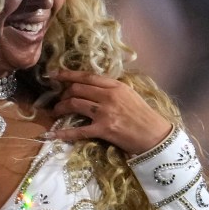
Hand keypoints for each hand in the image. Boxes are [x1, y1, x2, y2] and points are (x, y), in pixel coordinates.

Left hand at [45, 69, 171, 155]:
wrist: (154, 135)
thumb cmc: (143, 115)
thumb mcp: (129, 94)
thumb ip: (111, 89)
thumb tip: (91, 87)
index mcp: (115, 86)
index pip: (87, 76)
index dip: (68, 75)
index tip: (54, 75)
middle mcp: (108, 96)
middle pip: (77, 89)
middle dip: (63, 94)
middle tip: (59, 100)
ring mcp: (104, 113)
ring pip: (74, 104)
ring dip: (61, 108)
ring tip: (56, 112)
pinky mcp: (103, 129)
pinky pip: (78, 130)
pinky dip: (64, 133)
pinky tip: (54, 134)